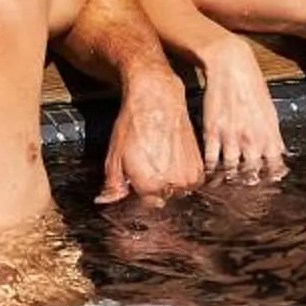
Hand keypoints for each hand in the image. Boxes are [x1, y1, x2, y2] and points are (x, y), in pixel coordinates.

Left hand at [99, 76, 202, 203]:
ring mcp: (189, 176)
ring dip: (168, 182)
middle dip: (153, 188)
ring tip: (159, 160)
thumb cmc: (135, 123)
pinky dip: (180, 174)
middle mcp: (172, 184)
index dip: (139, 194)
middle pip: (161, 199)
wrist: (158, 100)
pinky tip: (170, 157)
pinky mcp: (199, 166)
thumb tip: (106, 200)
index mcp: (149, 185)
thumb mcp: (114, 156)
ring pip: (177, 191)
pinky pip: (189, 181)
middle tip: (146, 167)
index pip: (145, 206)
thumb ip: (112, 185)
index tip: (136, 184)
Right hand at [196, 53, 290, 183]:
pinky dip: (210, 170)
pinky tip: (210, 175)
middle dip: (247, 184)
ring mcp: (231, 137)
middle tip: (243, 191)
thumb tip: (280, 152)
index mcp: (269, 135)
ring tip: (226, 186)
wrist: (231, 66)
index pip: (273, 168)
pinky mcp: (212, 131)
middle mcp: (252, 139)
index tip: (265, 186)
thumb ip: (274, 135)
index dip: (270, 180)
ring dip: (228, 180)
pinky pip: (211, 159)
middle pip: (251, 174)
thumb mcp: (271, 111)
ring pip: (230, 170)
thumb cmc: (253, 86)